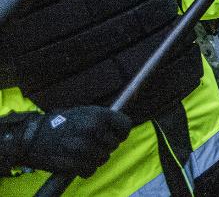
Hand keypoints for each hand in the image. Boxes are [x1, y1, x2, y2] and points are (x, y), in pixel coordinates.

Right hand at [9, 107, 131, 176]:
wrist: (30, 137)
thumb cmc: (57, 123)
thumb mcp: (83, 112)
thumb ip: (102, 119)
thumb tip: (119, 127)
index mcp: (98, 115)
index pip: (125, 126)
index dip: (121, 132)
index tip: (115, 136)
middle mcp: (94, 130)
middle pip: (114, 145)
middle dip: (105, 146)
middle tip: (91, 144)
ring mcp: (84, 147)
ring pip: (103, 159)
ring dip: (94, 158)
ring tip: (82, 153)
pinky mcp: (75, 163)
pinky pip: (90, 170)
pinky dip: (85, 169)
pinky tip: (76, 163)